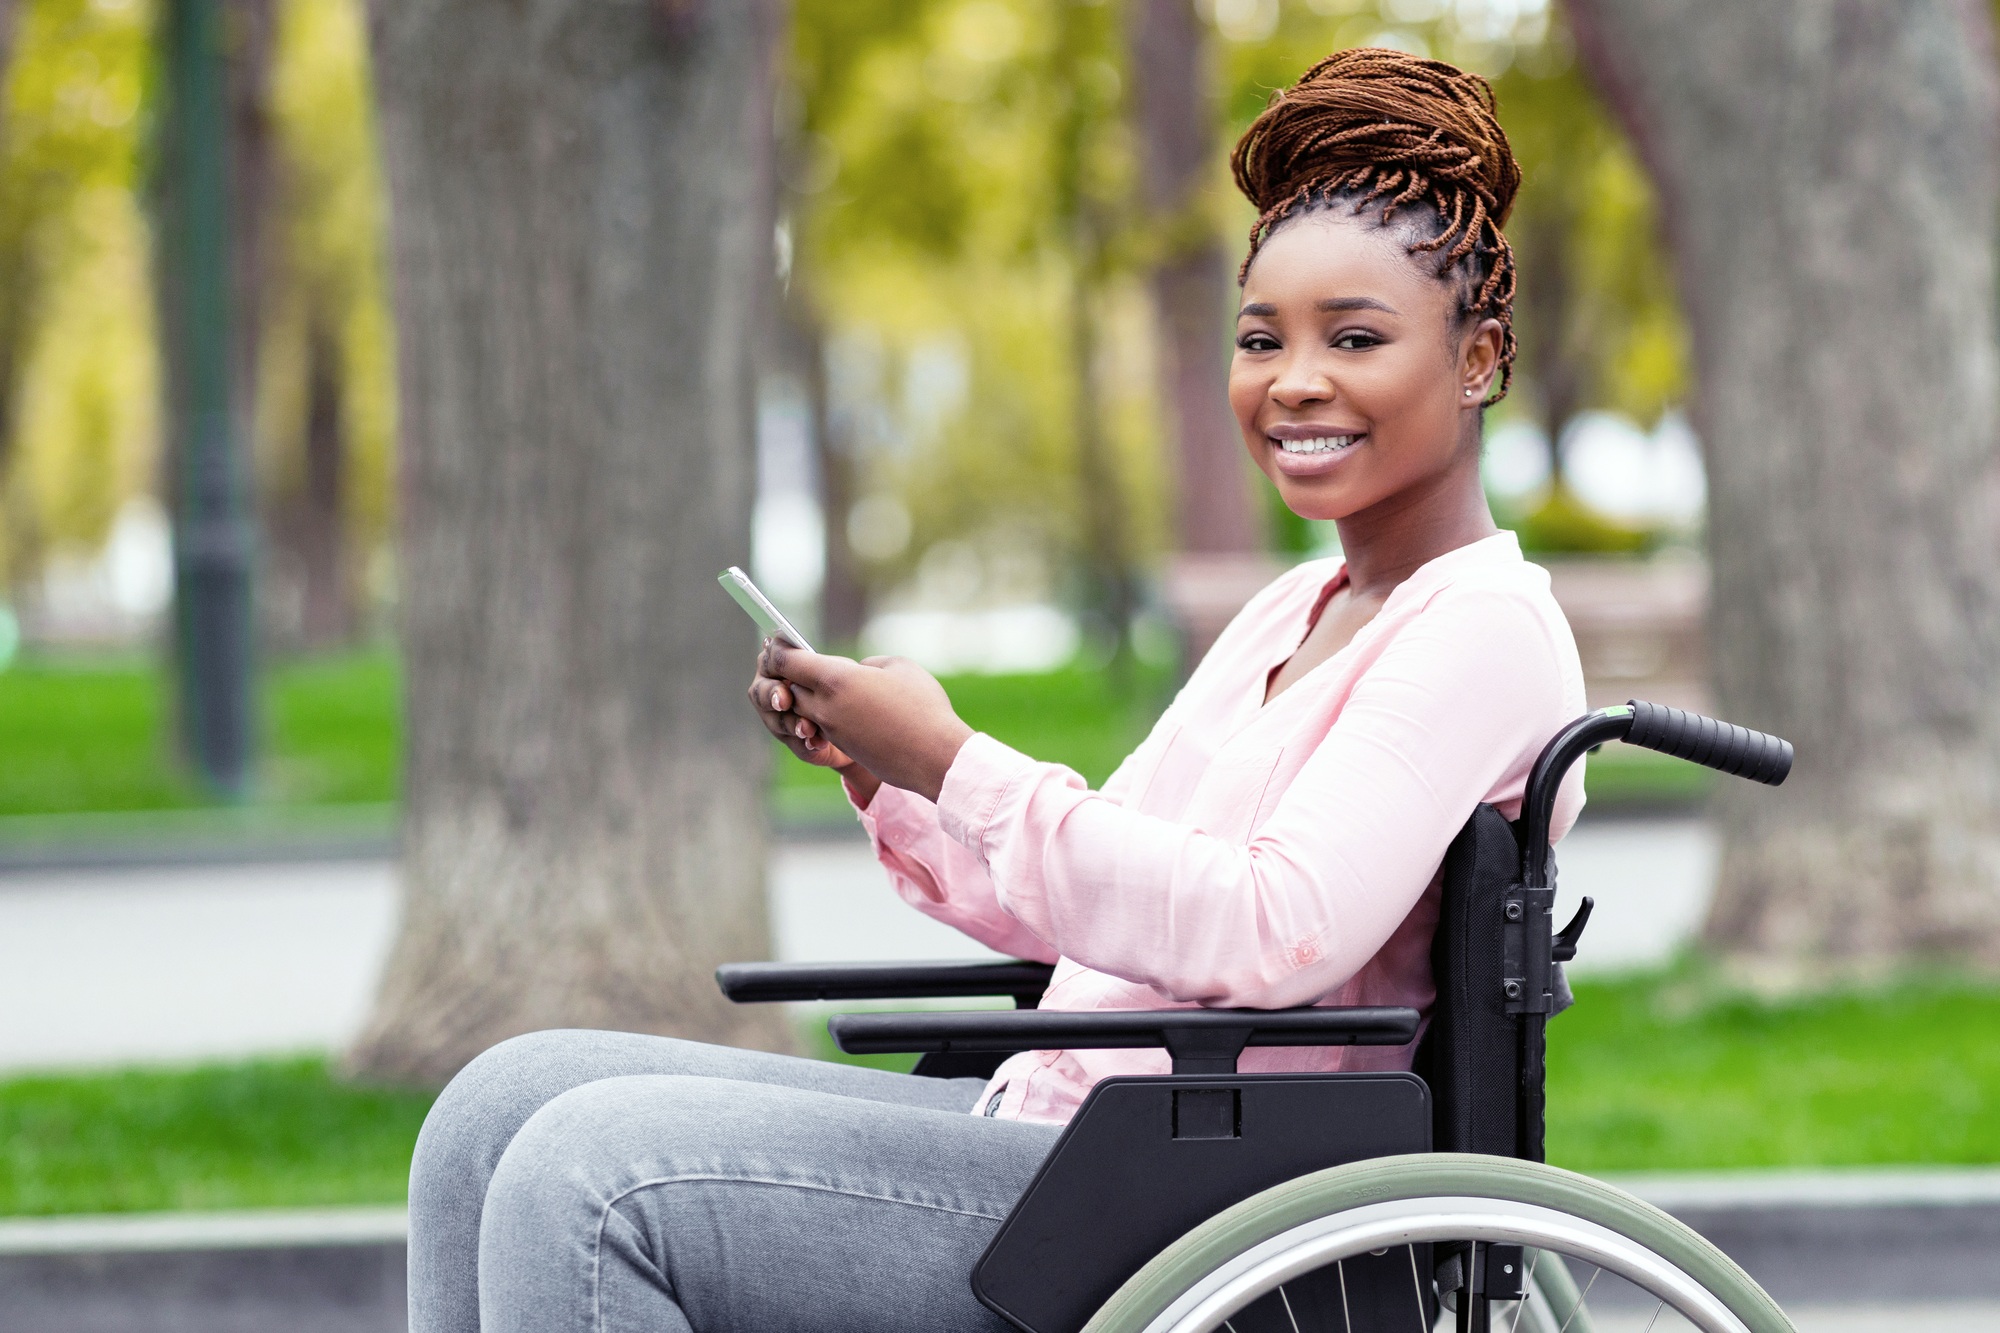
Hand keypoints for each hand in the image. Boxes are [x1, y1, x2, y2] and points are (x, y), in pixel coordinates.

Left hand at [758, 641, 973, 803]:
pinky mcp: (842, 747)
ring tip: (820, 683)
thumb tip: (858, 671)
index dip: (779, 648)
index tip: (778, 640)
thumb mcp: (898, 667)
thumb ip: (868, 664)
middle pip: (789, 686)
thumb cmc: (922, 707)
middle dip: (789, 673)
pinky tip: (842, 706)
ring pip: (802, 709)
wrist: (934, 757)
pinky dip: (822, 713)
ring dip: (805, 696)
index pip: (787, 661)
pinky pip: (820, 725)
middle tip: (793, 659)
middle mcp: (824, 706)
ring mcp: (831, 730)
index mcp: (835, 679)